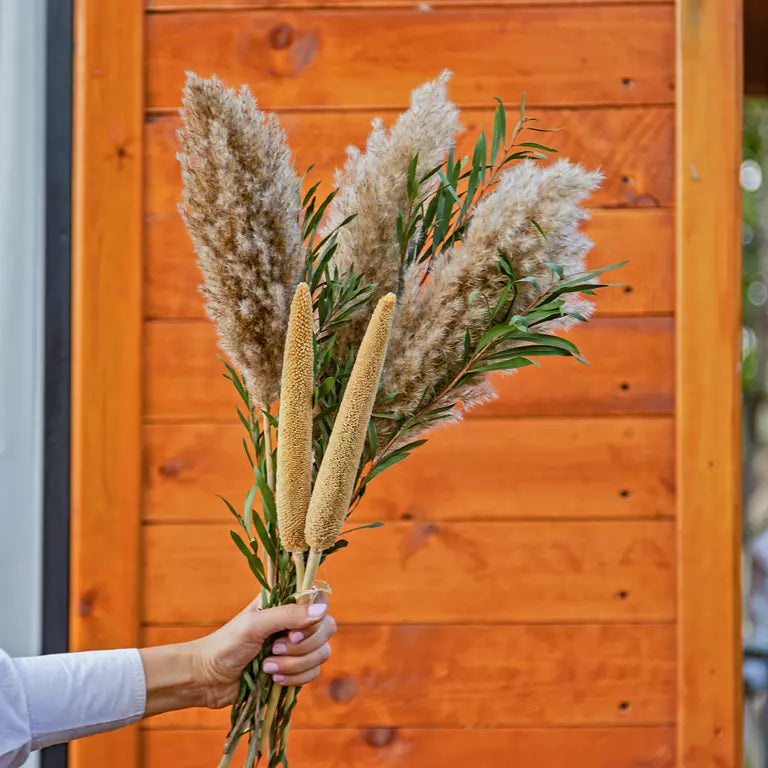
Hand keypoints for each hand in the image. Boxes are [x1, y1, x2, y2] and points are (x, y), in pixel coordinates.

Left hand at [139, 593, 336, 715]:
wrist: (208, 679)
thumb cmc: (226, 644)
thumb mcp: (255, 625)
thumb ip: (288, 614)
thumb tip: (321, 609)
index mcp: (285, 602)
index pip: (319, 600)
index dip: (313, 618)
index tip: (292, 632)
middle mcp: (295, 622)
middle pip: (326, 628)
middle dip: (302, 646)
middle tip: (274, 648)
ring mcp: (296, 647)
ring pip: (322, 653)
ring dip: (295, 665)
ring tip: (268, 667)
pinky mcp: (295, 670)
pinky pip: (313, 673)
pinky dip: (295, 679)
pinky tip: (273, 680)